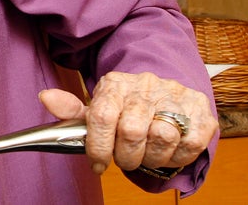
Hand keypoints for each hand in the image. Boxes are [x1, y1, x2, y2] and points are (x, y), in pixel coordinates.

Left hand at [40, 71, 216, 175]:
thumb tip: (46, 97)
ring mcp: (175, 95)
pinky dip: (177, 157)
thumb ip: (72, 109)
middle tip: (125, 159)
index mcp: (115, 84)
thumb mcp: (97, 107)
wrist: (164, 92)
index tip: (97, 164)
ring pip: (163, 137)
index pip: (102, 116)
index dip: (98, 147)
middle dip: (126, 156)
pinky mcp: (201, 110)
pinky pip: (190, 144)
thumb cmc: (125, 107)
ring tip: (146, 155)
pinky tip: (167, 152)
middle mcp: (146, 85)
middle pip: (132, 131)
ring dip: (152, 157)